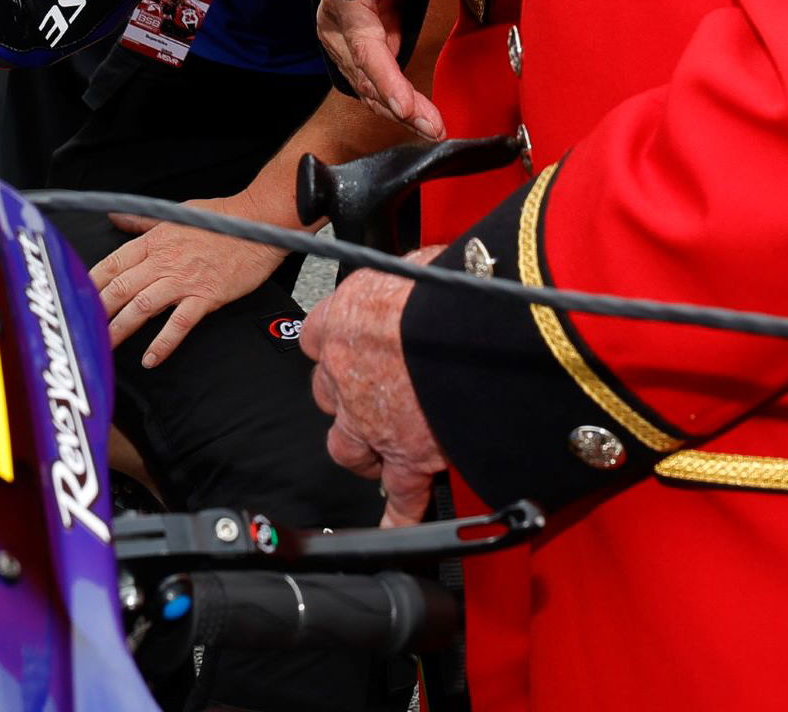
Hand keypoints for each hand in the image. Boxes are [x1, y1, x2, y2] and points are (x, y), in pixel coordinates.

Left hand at [92, 197, 287, 365]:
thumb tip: (116, 217)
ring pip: (142, 306)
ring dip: (121, 328)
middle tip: (82, 329)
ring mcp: (184, 279)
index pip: (114, 262)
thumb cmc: (221, 217)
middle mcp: (164, 259)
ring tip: (107, 347)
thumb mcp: (176, 213)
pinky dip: (163, 342)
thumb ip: (143, 221)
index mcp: (155, 239)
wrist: (260, 223)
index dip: (92, 283)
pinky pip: (179, 323)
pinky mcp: (206, 296)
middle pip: (121, 287)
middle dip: (98, 310)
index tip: (77, 298)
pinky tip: (151, 359)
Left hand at [302, 260, 446, 525]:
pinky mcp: (405, 456)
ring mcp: (370, 419)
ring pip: (346, 445)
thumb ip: (409, 275)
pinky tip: (396, 524)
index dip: (333, 347)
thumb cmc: (448, 287)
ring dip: (360, 451)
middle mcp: (346, 370)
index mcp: (344, 318)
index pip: (317, 338)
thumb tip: (429, 267)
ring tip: (376, 455)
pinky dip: (398, 515)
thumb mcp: (418, 263)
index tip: (345, 350)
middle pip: (327, 394)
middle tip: (367, 400)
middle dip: (344, 399)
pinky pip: (398, 496)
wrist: (470, 329)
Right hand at [318, 0, 445, 140]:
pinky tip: (418, 116)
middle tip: (435, 126)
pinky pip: (370, 82)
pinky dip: (394, 100)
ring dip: (401, 111)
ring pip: (367, 88)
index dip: (387, 80)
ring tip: (433, 126)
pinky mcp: (347, 50)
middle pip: (366, 78)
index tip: (406, 108)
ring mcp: (337, 41)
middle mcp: (336, 25)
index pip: (365, 48)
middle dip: (402, 108)